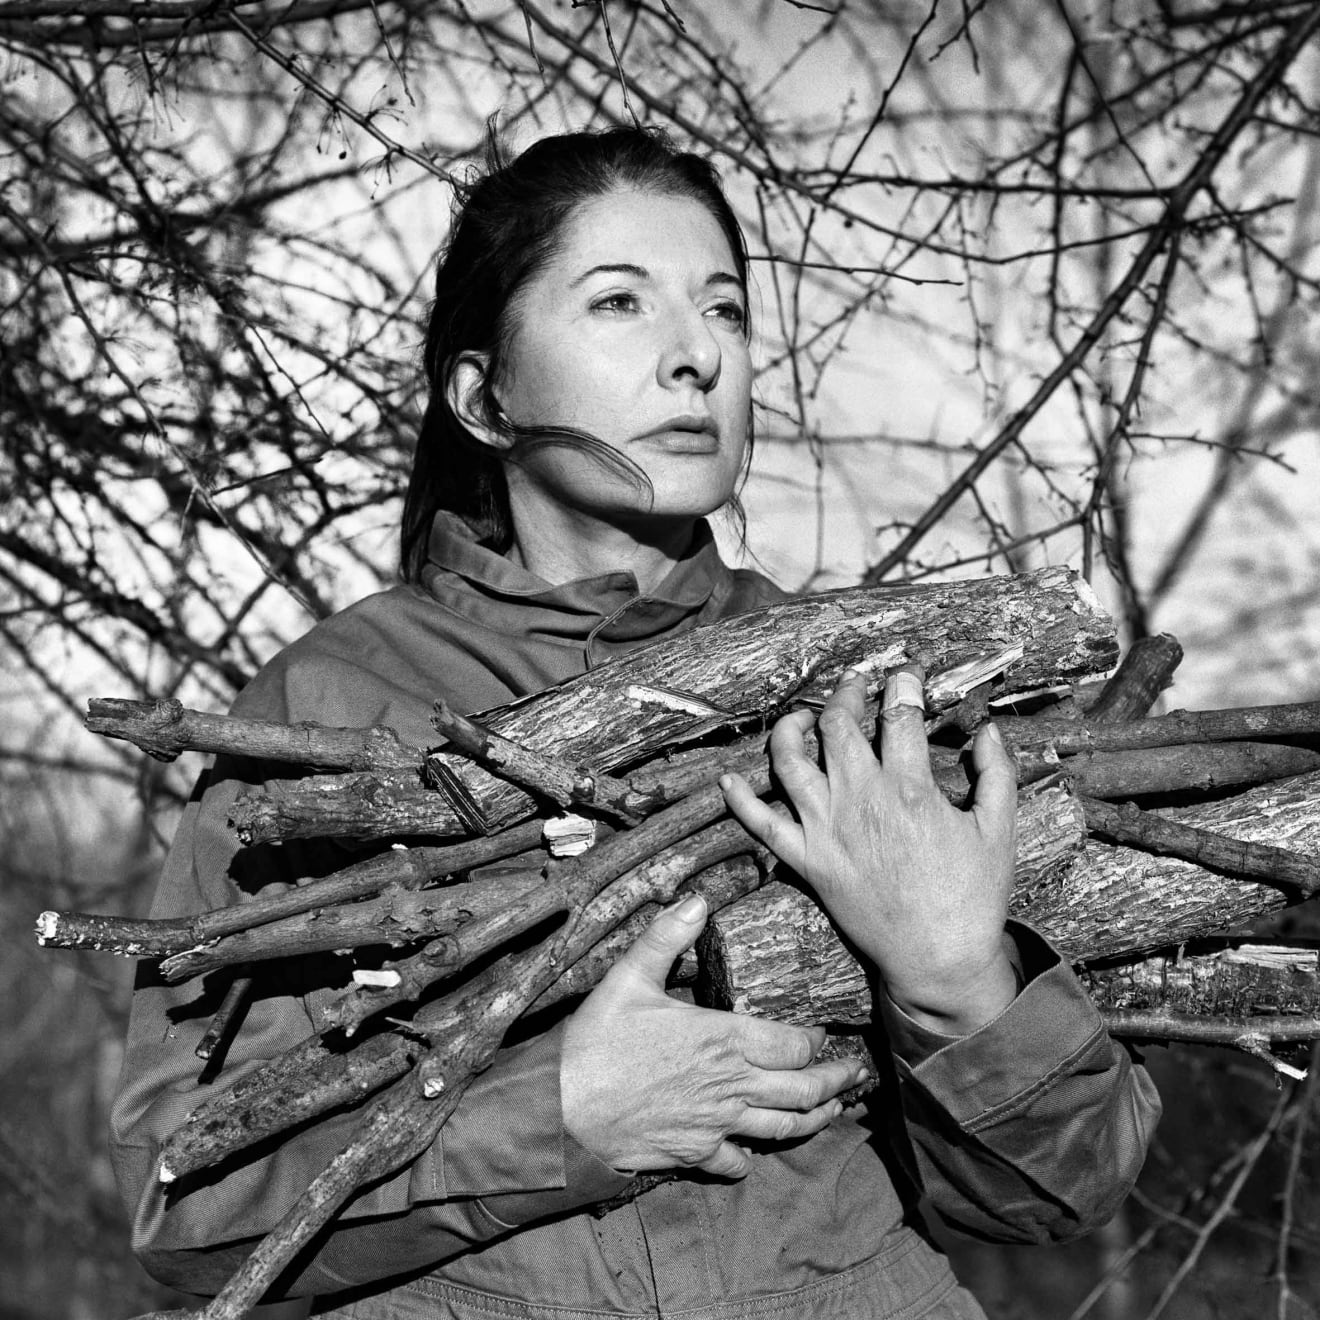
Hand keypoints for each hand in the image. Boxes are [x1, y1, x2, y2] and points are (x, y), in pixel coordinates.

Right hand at [561, 892, 866, 1177]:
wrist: (562, 1110)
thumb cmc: (596, 1041)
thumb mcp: (629, 977)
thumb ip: (667, 936)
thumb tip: (697, 898)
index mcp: (723, 1039)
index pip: (792, 1044)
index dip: (815, 1041)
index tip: (823, 1034)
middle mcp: (731, 1085)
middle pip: (803, 1090)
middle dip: (835, 1082)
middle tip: (854, 1074)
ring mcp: (716, 1124)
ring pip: (783, 1128)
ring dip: (814, 1119)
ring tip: (831, 1111)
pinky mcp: (694, 1153)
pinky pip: (736, 1162)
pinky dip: (751, 1156)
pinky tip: (753, 1149)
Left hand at [721, 667, 1018, 1034]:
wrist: (939, 958)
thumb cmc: (974, 896)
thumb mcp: (1000, 830)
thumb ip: (996, 774)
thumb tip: (989, 731)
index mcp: (908, 789)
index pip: (898, 714)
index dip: (903, 684)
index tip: (906, 674)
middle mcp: (859, 801)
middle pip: (837, 725)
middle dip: (847, 694)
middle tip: (857, 687)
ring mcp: (826, 830)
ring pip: (790, 761)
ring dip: (791, 728)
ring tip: (803, 716)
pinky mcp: (806, 861)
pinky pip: (761, 825)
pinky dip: (740, 800)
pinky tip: (728, 779)